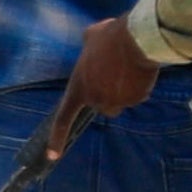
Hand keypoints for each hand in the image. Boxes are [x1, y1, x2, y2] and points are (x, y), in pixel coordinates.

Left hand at [53, 15, 158, 153]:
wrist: (137, 39)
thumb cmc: (110, 36)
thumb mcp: (90, 36)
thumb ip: (87, 45)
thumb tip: (91, 40)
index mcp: (79, 87)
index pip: (64, 117)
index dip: (57, 137)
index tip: (52, 155)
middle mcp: (96, 99)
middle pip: (101, 105)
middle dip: (107, 93)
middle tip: (113, 70)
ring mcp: (117, 101)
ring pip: (121, 101)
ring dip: (123, 90)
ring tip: (128, 66)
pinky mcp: (137, 99)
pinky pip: (137, 95)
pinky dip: (139, 85)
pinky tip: (139, 68)